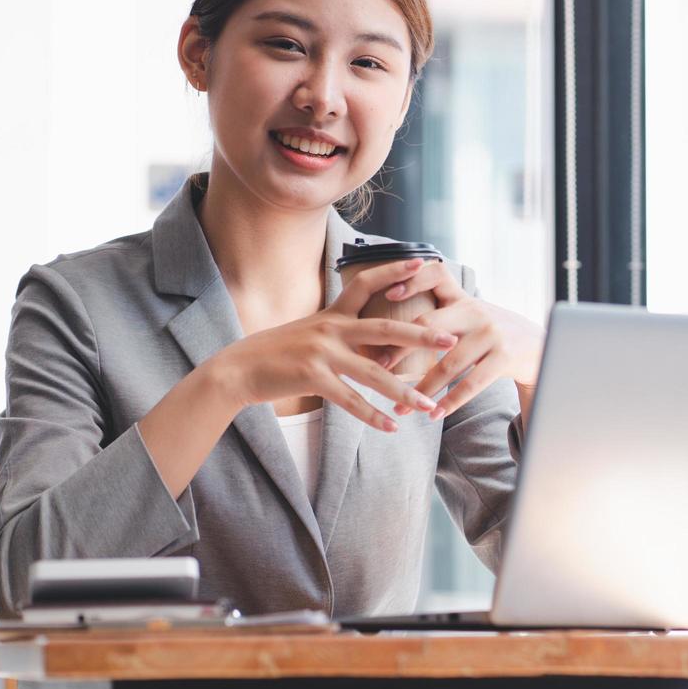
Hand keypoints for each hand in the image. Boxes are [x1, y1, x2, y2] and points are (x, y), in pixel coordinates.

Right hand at [209, 258, 457, 431]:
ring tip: (429, 406)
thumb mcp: (312, 334)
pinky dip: (372, 415)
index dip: (394, 271)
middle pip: (383, 329)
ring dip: (404, 392)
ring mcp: (321, 353)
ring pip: (373, 373)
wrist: (237, 369)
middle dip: (419, 335)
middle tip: (449, 339)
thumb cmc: (279, 353)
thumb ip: (345, 336)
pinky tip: (391, 426)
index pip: (366, 283)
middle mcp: (330, 329)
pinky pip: (350, 400)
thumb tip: (382, 345)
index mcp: (332, 314)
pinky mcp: (312, 377)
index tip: (423, 262)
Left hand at [375, 260, 543, 418]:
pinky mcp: (504, 356)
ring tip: (403, 406)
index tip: (389, 295)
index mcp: (463, 299)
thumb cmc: (492, 333)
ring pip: (449, 362)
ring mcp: (491, 333)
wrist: (540, 345)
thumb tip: (390, 336)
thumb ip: (441, 316)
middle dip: (401, 348)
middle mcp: (476, 311)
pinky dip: (450, 400)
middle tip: (378, 369)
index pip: (437, 275)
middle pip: (431, 325)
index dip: (413, 280)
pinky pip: (472, 382)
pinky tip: (434, 413)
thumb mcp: (470, 315)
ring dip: (423, 388)